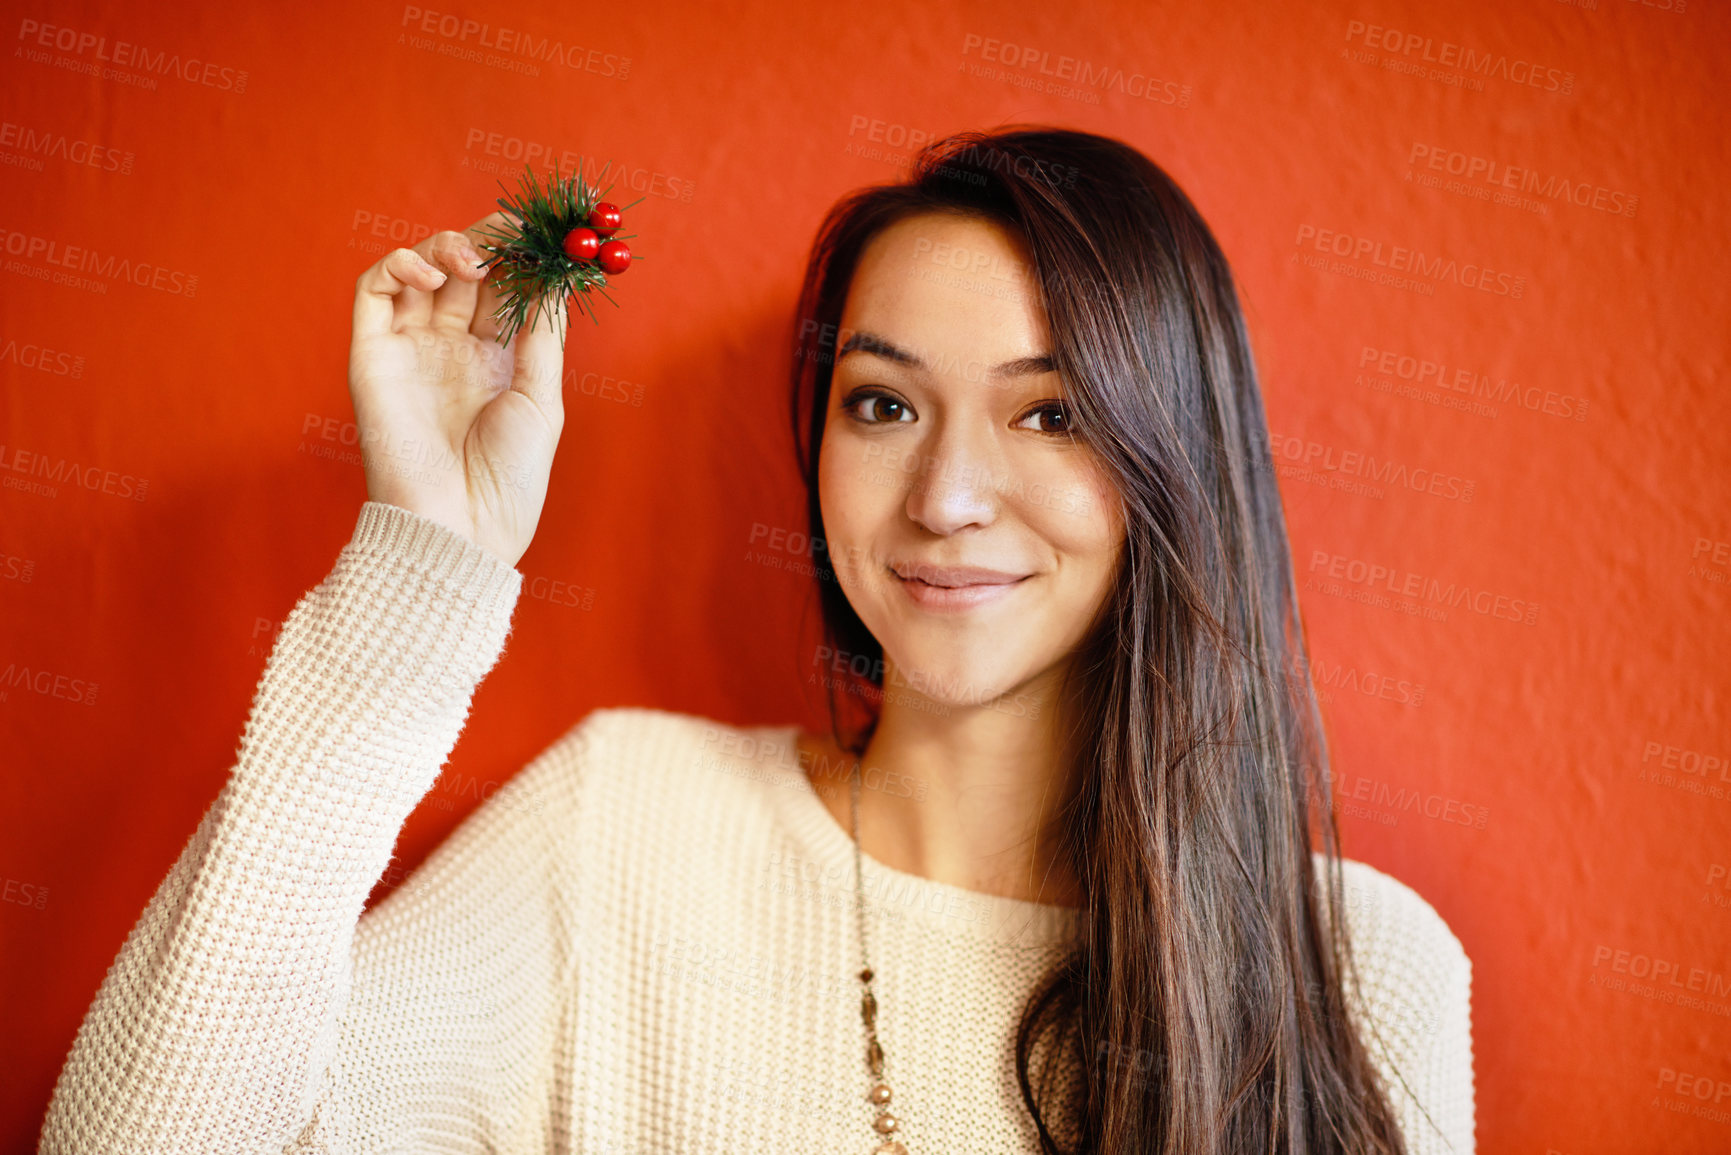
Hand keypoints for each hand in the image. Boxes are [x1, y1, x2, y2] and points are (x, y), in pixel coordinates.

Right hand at [348, 213, 567, 568]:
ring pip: (419, 269)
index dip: (522, 256)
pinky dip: (398, 266)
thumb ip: (541, 334)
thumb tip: (557, 273)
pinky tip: (431, 275)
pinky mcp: (372, 355)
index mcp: (497, 361)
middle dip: (489, 241)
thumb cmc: (508, 480)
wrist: (458, 530)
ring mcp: (411, 349)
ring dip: (445, 246)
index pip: (504, 288)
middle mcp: (452, 349)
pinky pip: (373, 292)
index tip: (546, 235)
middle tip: (511, 231)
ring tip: (472, 260)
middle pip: (465, 270)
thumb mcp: (541, 400)